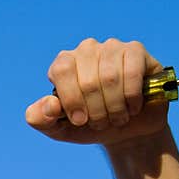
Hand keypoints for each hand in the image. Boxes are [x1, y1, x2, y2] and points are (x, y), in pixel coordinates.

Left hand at [26, 38, 168, 146]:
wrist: (126, 130)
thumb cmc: (91, 126)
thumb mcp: (61, 130)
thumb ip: (42, 119)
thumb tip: (49, 105)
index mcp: (64, 64)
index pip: (62, 70)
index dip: (71, 99)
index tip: (80, 121)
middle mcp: (86, 50)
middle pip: (87, 80)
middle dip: (95, 112)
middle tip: (101, 123)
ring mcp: (112, 47)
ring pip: (110, 78)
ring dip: (114, 108)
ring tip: (117, 119)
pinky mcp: (136, 51)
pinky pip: (132, 73)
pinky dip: (131, 99)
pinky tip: (133, 108)